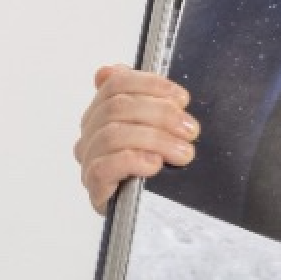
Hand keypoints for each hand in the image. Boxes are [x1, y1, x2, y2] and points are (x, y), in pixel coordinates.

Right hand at [73, 65, 198, 212]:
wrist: (152, 209)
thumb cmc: (157, 162)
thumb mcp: (158, 126)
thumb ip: (142, 97)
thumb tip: (110, 70)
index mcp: (103, 111)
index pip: (115, 83)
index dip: (150, 85)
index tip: (182, 98)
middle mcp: (91, 132)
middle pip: (117, 107)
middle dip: (161, 115)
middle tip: (191, 130)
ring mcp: (90, 159)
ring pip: (114, 134)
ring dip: (155, 140)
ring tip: (184, 152)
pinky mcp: (94, 186)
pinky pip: (105, 166)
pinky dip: (134, 161)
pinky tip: (155, 164)